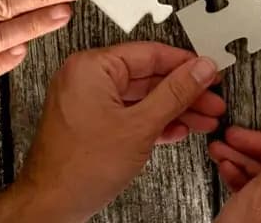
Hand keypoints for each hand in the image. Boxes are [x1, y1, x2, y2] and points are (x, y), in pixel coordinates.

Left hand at [0, 44, 225, 222]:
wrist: (50, 206)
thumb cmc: (78, 169)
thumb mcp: (141, 126)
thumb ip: (175, 93)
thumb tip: (200, 69)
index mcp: (91, 67)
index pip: (151, 53)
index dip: (186, 65)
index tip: (208, 72)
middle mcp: (85, 78)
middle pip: (148, 76)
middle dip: (183, 92)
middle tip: (210, 99)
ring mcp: (86, 100)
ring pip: (141, 97)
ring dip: (173, 109)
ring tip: (201, 118)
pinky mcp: (89, 121)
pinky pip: (128, 112)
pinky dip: (152, 121)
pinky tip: (175, 129)